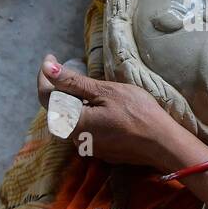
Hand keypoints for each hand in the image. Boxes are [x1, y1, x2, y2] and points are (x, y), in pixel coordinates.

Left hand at [36, 54, 188, 168]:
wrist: (162, 144)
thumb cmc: (138, 113)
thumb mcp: (106, 91)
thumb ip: (73, 82)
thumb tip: (47, 68)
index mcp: (72, 122)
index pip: (45, 97)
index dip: (44, 75)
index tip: (51, 57)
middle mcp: (75, 138)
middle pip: (58, 109)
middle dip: (60, 88)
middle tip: (70, 69)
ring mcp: (88, 147)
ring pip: (73, 119)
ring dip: (75, 102)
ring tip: (90, 87)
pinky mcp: (101, 151)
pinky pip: (87, 129)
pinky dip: (89, 114)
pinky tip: (104, 107)